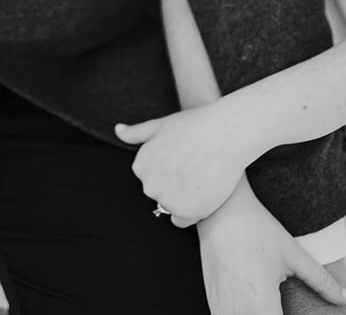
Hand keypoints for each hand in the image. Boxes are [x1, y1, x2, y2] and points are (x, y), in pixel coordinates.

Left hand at [115, 98, 257, 225]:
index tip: (183, 156)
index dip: (169, 167)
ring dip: (183, 197)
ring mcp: (168, 200)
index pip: (150, 177)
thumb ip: (137, 133)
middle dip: (174, 183)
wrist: (227, 132)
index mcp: (141, 166)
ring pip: (171, 207)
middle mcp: (150, 185)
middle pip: (159, 193)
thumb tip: (118, 130)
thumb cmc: (195, 125)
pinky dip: (192, 211)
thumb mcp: (161, 124)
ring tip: (201, 174)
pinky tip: (204, 190)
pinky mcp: (188, 212)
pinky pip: (182, 221)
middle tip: (194, 165)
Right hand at [196, 178, 345, 314]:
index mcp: (261, 307)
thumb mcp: (293, 254)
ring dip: (264, 314)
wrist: (220, 208)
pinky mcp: (213, 303)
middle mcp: (237, 313)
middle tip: (285, 302)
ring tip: (273, 299)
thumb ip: (322, 282)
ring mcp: (222, 310)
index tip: (298, 312)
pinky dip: (247, 312)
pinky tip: (255, 298)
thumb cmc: (256, 228)